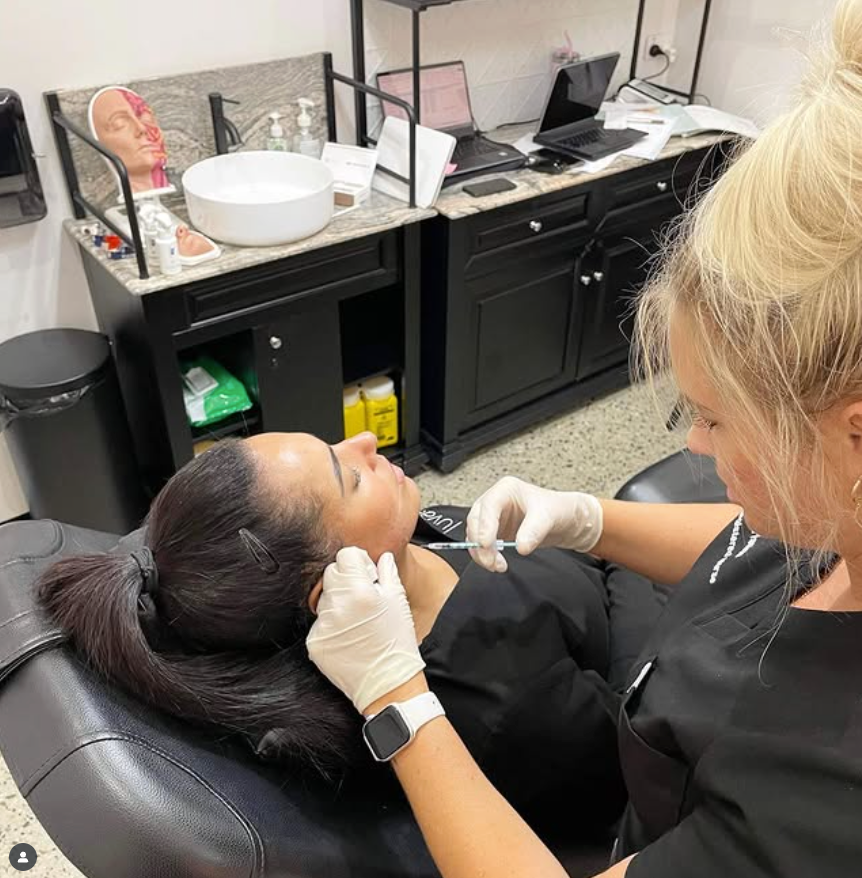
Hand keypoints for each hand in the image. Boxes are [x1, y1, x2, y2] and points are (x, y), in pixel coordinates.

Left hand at [306, 548, 425, 713]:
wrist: (387, 684)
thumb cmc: (396, 643)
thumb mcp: (398, 602)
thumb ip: (387, 572)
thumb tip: (381, 556)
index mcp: (360, 591)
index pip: (345, 556)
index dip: (358, 563)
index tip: (366, 575)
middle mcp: (337, 606)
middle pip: (331, 574)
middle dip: (346, 581)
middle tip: (363, 599)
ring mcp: (323, 626)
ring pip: (324, 598)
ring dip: (338, 603)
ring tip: (357, 621)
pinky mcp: (315, 642)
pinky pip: (320, 622)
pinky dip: (332, 624)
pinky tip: (349, 635)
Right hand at [466, 476, 603, 571]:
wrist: (566, 521)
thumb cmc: (558, 509)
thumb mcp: (549, 516)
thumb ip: (534, 530)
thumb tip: (520, 546)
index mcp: (506, 489)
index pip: (488, 505)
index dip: (484, 525)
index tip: (486, 544)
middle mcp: (496, 502)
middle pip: (475, 521)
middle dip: (480, 543)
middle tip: (491, 561)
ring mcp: (494, 518)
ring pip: (475, 535)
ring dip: (481, 553)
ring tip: (498, 566)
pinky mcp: (495, 532)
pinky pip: (482, 545)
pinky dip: (486, 556)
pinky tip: (498, 564)